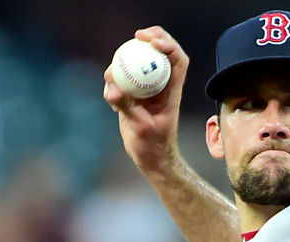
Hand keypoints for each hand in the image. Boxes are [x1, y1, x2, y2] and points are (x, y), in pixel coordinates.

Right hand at [103, 26, 188, 171]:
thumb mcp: (140, 127)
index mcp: (172, 90)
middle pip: (161, 53)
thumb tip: (112, 88)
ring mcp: (148, 89)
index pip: (177, 60)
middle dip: (152, 38)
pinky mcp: (134, 95)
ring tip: (112, 73)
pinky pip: (123, 78)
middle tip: (137, 35)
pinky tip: (111, 94)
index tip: (151, 41)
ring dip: (127, 59)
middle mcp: (162, 86)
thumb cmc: (153, 145)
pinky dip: (114, 80)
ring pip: (140, 63)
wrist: (151, 158)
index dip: (168, 44)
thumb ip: (126, 106)